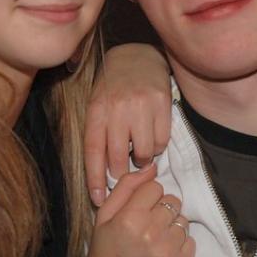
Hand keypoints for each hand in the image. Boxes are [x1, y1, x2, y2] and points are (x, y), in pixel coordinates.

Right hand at [73, 164, 194, 256]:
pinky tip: (163, 252)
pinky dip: (179, 244)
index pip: (155, 187)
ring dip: (171, 227)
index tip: (139, 209)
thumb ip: (126, 187)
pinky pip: (191, 240)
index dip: (147, 196)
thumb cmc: (105, 255)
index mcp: (130, 218)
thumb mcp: (103, 217)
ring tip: (155, 240)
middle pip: (172, 201)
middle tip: (147, 225)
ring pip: (182, 219)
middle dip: (160, 210)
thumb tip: (151, 167)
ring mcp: (168, 251)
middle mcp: (151, 233)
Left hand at [85, 43, 171, 205]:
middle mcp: (118, 108)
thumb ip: (99, 135)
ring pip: (144, 153)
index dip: (95, 179)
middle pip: (120, 158)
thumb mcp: (97, 105)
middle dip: (121, 172)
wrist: (136, 56)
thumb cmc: (113, 87)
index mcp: (98, 110)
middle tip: (124, 172)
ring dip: (143, 159)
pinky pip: (162, 141)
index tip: (98, 200)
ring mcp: (141, 106)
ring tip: (140, 149)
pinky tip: (152, 135)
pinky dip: (157, 146)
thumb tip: (104, 175)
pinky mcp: (162, 103)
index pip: (94, 151)